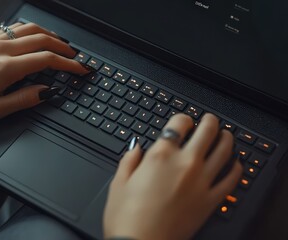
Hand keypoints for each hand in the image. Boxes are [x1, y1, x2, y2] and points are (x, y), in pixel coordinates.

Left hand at [0, 22, 88, 123]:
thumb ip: (23, 100)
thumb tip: (47, 92)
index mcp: (5, 68)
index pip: (46, 60)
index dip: (68, 64)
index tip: (80, 69)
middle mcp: (1, 49)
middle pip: (42, 40)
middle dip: (64, 49)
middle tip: (76, 58)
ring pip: (29, 29)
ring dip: (50, 35)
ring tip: (62, 45)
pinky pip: (15, 28)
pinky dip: (32, 31)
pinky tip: (36, 37)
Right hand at [104, 113, 242, 239]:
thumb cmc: (127, 217)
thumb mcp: (119, 183)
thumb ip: (129, 159)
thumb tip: (137, 148)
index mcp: (160, 156)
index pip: (179, 123)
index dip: (182, 118)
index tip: (182, 121)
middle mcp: (184, 164)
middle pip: (206, 131)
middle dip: (209, 121)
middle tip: (209, 120)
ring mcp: (201, 182)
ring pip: (224, 151)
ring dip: (226, 138)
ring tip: (225, 135)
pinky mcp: (210, 201)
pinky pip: (231, 180)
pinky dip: (236, 168)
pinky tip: (235, 163)